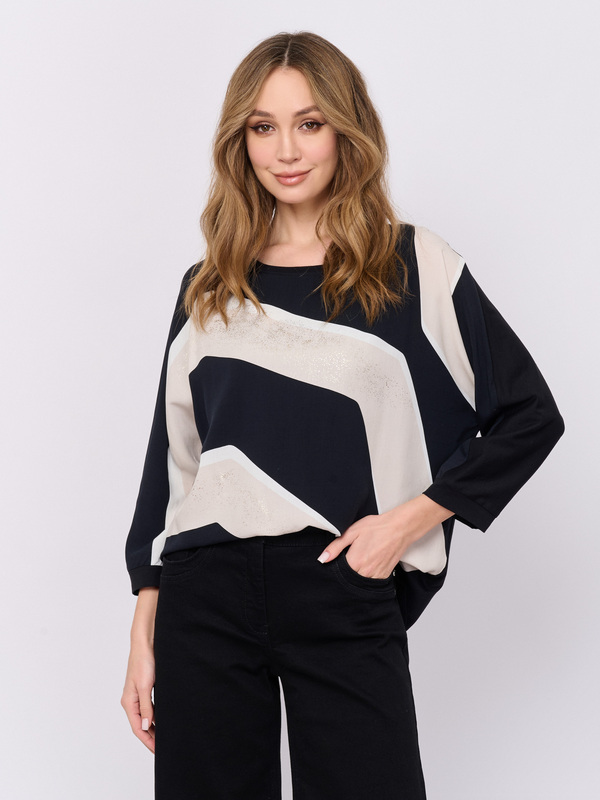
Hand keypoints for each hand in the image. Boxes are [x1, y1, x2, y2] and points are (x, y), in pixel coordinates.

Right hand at [121, 587, 158, 752]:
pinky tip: (164, 718)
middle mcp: (131, 699)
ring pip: (146, 716)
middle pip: (141, 724)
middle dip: (151, 736)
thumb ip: (146, 707)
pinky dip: (156, 715)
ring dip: (154, 726)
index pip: (137, 727)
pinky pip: (149, 707)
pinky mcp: (145, 687)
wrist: (146, 642)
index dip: (148, 740)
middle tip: (164, 747)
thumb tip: (146, 726)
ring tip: (165, 736)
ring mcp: (138, 693)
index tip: (158, 751)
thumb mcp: (145, 686)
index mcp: (129, 701)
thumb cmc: (144, 661)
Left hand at [316, 495, 453, 578]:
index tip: (337, 562)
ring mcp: (376, 575)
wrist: (399, 528)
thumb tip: (322, 559)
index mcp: (355, 561)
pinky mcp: (385, 576)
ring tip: (359, 562)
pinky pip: (372, 582)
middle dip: (346, 573)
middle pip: (349, 580)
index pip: (339, 573)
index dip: (335, 568)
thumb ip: (335, 547)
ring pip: (361, 583)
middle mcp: (366, 572)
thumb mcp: (352, 532)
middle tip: (350, 559)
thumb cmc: (376, 527)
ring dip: (357, 576)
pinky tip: (367, 565)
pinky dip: (367, 576)